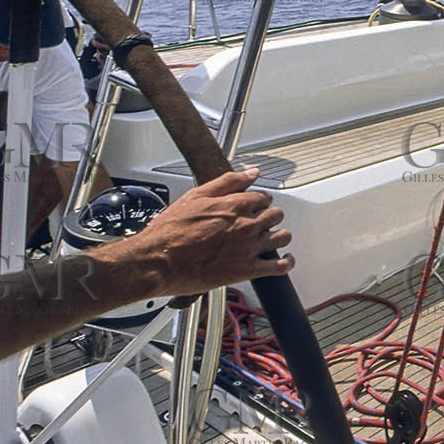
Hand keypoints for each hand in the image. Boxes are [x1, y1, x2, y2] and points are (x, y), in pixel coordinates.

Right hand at [119, 168, 293, 296]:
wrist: (158, 261)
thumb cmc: (170, 232)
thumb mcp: (196, 195)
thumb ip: (228, 182)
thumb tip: (250, 173)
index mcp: (236, 205)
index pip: (262, 197)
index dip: (258, 201)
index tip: (253, 206)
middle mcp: (247, 225)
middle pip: (275, 215)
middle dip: (268, 216)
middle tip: (257, 221)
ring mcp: (249, 248)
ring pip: (282, 236)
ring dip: (278, 235)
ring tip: (269, 238)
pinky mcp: (247, 270)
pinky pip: (279, 266)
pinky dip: (286, 262)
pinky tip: (283, 260)